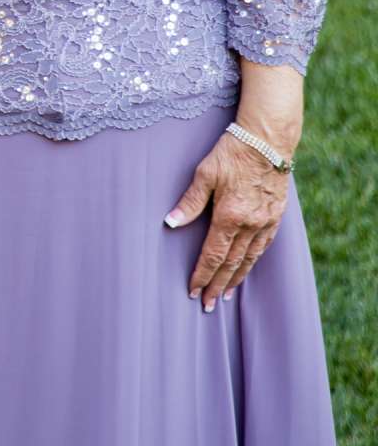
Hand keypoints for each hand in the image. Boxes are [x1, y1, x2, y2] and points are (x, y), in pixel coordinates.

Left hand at [165, 64, 301, 309]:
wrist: (268, 140)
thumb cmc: (232, 152)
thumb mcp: (205, 173)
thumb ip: (189, 201)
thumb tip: (171, 223)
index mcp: (229, 216)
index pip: (213, 255)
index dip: (202, 275)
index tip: (193, 291)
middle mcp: (250, 224)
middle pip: (231, 263)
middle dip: (217, 285)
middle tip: (207, 305)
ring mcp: (265, 222)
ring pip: (249, 259)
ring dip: (236, 279)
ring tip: (224, 294)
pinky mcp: (275, 217)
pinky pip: (263, 246)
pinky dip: (252, 262)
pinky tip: (246, 268)